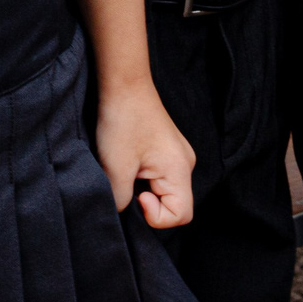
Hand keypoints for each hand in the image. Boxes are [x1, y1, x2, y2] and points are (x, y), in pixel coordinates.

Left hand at [93, 80, 196, 228]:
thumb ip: (121, 201)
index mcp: (180, 170)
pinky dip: (144, 179)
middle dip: (148, 204)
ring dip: (144, 190)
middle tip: (126, 183)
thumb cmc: (123, 121)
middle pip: (174, 205)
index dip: (154, 216)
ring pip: (165, 192)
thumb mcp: (116, 168)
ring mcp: (178, 157)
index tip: (135, 194)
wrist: (124, 84)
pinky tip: (129, 163)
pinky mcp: (168, 151)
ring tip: (126, 171)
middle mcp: (186, 165)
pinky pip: (161, 178)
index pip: (180, 216)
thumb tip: (122, 213)